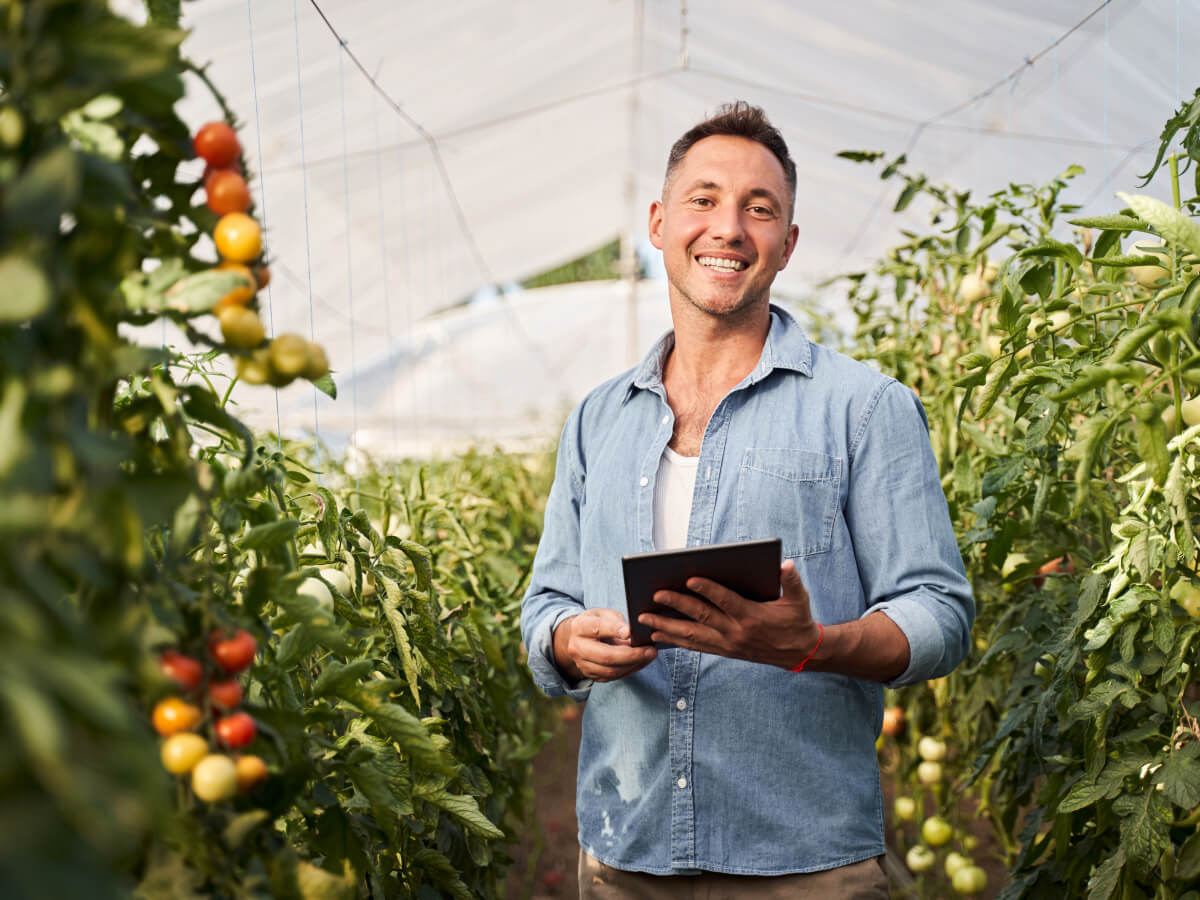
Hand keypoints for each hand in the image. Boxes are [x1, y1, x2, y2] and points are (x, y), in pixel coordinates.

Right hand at [553, 608, 657, 682]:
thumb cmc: (595, 622)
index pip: (596, 629)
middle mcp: (577, 648)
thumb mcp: (603, 614)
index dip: (614, 630)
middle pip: (605, 656)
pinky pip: (613, 677)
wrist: (578, 638)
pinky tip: (641, 662)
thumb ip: (615, 621)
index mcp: (579, 627)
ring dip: (633, 665)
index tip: (630, 632)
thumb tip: (629, 632)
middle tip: (650, 651)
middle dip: (631, 655)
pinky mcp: (591, 675)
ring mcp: (583, 664)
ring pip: (611, 671)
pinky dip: (630, 670)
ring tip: (649, 656)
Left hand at [638, 559, 820, 668]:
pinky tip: (658, 635)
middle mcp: (736, 632)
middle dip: (676, 605)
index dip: (707, 590)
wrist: (800, 653)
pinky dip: (676, 641)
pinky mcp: (725, 652)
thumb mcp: (800, 599)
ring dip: (667, 628)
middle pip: (701, 617)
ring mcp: (728, 644)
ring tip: (645, 620)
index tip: (689, 579)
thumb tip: (785, 564)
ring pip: (692, 635)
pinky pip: (696, 646)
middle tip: (655, 595)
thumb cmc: (797, 620)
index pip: (725, 601)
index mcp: (752, 616)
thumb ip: (792, 581)